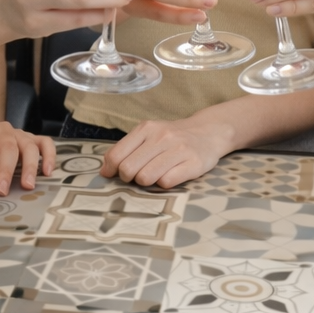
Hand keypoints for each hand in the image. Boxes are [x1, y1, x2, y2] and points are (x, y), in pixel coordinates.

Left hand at [0, 120, 55, 196]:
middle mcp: (2, 129)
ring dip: (30, 165)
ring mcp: (20, 133)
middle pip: (8, 147)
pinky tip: (48, 172)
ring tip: (28, 185)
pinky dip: (49, 156)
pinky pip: (46, 143)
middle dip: (5, 170)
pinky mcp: (33, 139)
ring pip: (29, 145)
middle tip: (2, 191)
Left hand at [100, 116, 230, 188]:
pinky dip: (165, 184)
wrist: (208, 132)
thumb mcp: (148, 134)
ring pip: (146, 178)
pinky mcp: (193, 163)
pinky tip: (170, 175)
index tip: (117, 174)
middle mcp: (162, 137)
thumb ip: (126, 149)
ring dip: (147, 182)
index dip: (112, 170)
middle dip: (129, 178)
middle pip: (128, 169)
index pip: (116, 156)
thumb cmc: (172, 137)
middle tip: (139, 175)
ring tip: (155, 175)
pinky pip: (167, 182)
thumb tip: (104, 172)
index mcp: (146, 128)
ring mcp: (178, 150)